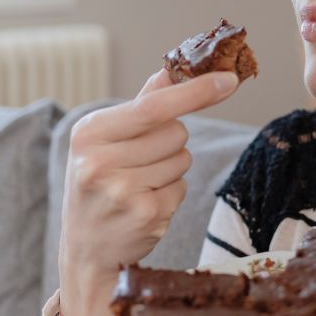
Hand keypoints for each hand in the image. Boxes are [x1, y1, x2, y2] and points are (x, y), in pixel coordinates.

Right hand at [57, 67, 239, 315]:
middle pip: (176, 133)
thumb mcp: (107, 139)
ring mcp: (122, 192)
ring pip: (183, 160)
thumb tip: (176, 66)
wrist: (85, 249)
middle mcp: (99, 161)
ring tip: (139, 186)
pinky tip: (145, 205)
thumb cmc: (100, 182)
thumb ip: (144, 102)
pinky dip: (172, 194)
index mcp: (89, 132)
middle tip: (140, 163)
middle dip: (171, 143)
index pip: (154, 106)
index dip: (196, 91)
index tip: (230, 79)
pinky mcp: (145, 216)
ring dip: (171, 170)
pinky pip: (182, 188)